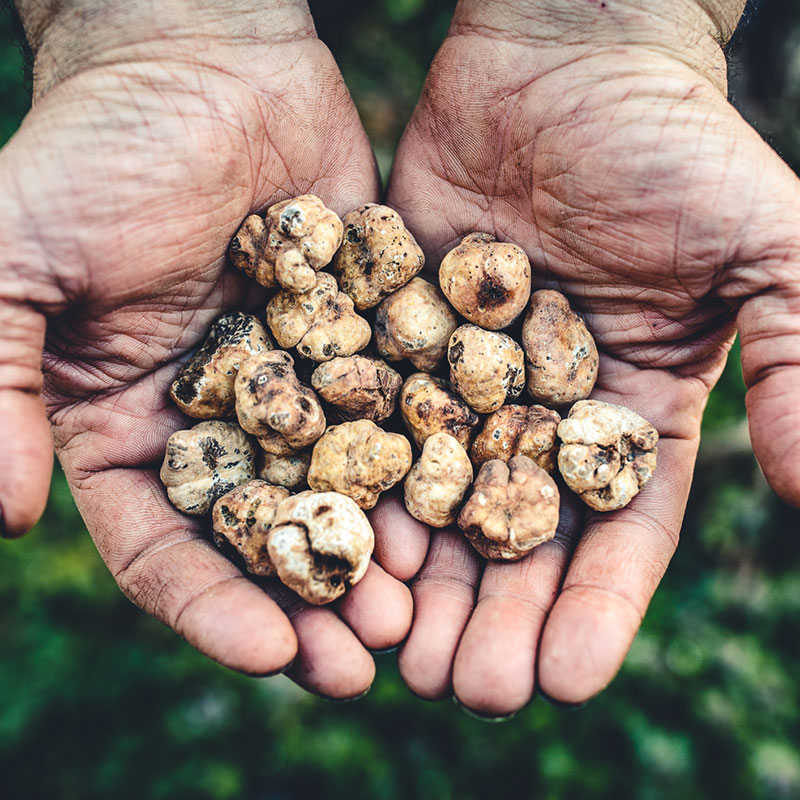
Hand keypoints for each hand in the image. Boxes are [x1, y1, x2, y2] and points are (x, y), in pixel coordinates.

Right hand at [0, 0, 422, 697]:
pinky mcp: (365, 344)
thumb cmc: (98, 151)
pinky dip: (422, 471)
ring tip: (419, 612)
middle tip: (363, 661)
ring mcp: (301, 388)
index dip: (213, 607)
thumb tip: (7, 515)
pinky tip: (457, 514)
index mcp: (131, 428)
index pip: (165, 547)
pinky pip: (396, 420)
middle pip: (265, 541)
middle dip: (309, 604)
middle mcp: (221, 425)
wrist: (204, 65)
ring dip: (377, 558)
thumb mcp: (16, 263)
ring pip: (341, 496)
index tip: (270, 653)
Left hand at [385, 0, 799, 714]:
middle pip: (516, 541)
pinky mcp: (394, 340)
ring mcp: (460, 384)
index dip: (595, 612)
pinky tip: (338, 540)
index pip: (618, 538)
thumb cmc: (672, 145)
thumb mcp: (767, 247)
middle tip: (461, 689)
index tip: (565, 681)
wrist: (563, 64)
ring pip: (433, 502)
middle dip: (494, 620)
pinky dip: (357, 484)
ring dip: (418, 579)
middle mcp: (540, 416)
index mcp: (629, 417)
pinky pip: (372, 427)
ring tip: (390, 650)